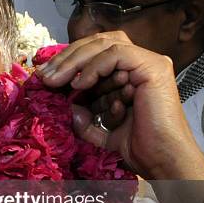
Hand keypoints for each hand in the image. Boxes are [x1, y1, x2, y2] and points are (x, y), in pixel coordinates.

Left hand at [38, 31, 203, 179]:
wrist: (160, 159)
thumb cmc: (137, 147)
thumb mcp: (101, 130)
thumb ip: (84, 118)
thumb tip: (70, 107)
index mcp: (128, 73)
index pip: (94, 53)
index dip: (67, 60)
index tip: (44, 76)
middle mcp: (139, 63)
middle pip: (97, 43)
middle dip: (66, 58)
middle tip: (44, 75)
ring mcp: (148, 62)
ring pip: (104, 44)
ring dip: (74, 61)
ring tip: (55, 80)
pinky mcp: (152, 67)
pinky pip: (116, 55)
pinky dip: (93, 67)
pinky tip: (79, 84)